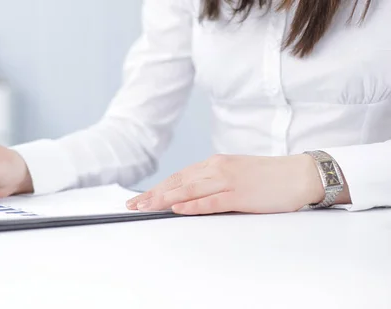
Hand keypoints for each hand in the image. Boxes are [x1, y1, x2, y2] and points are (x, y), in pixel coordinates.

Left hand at [126, 154, 326, 214]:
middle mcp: (217, 169)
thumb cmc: (269, 177)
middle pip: (178, 183)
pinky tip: (178, 210)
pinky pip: (211, 201)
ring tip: (146, 208)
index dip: (158, 188)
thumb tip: (190, 197)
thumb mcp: (235, 174)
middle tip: (134, 205)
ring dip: (165, 200)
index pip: (179, 177)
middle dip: (154, 195)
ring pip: (189, 190)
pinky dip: (193, 205)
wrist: (300, 174)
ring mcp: (228, 181)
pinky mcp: (240, 194)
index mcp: (215, 163)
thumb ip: (213, 183)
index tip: (141, 198)